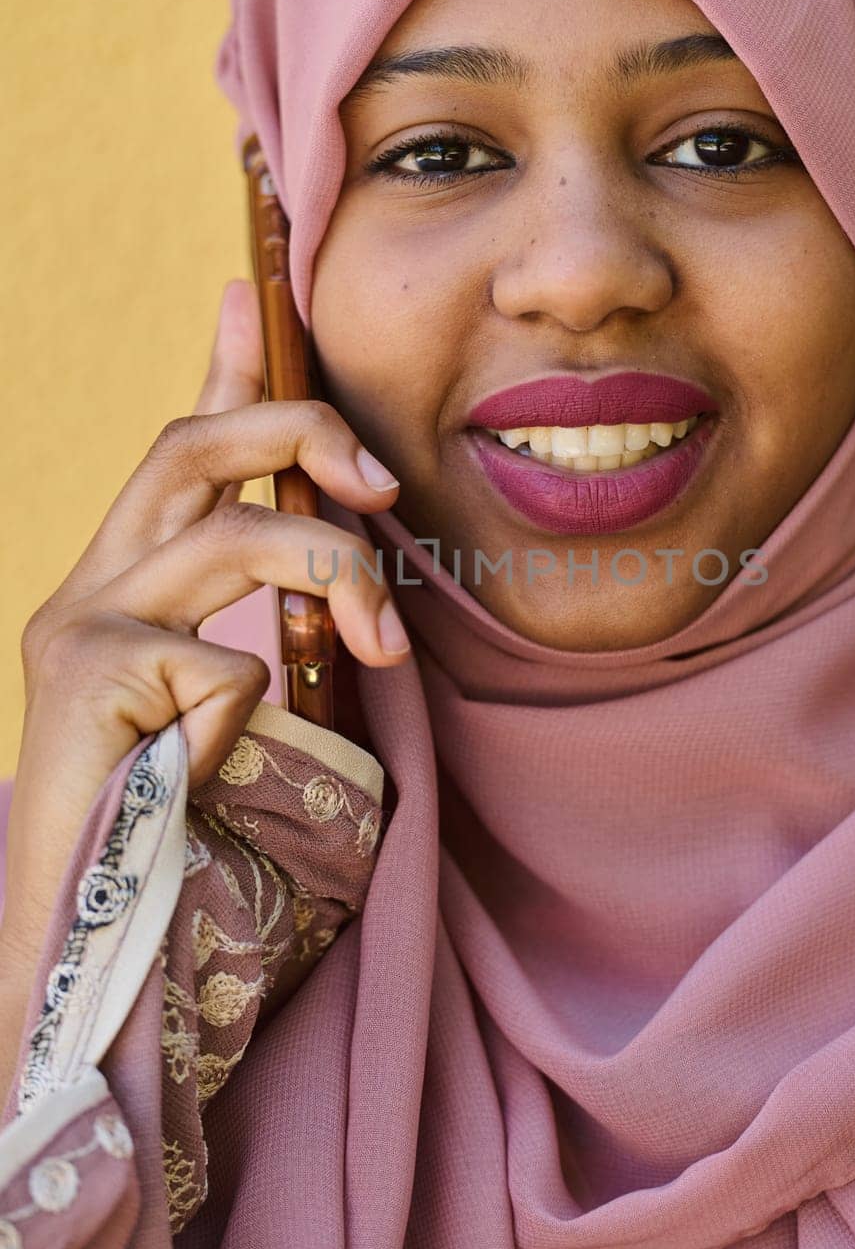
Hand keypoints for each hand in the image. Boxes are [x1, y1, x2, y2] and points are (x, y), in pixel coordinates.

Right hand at [3, 279, 406, 951]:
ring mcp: (79, 627)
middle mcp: (92, 587)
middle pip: (190, 443)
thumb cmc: (177, 839)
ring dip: (335, 577)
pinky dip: (252, 719)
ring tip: (379, 645)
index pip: (180, 448)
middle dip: (299, 430)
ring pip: (234, 536)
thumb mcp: (236, 714)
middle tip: (382, 481)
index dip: (222, 369)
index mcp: (129, 586)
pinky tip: (208, 778)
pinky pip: (226, 664)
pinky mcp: (82, 678)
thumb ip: (269, 640)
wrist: (78, 952)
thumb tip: (346, 599)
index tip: (253, 295)